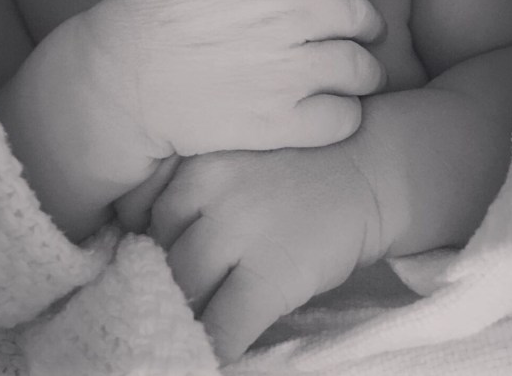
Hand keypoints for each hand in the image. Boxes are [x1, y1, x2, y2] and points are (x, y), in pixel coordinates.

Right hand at [75, 0, 391, 156]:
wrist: (118, 86)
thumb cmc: (148, 15)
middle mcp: (275, 16)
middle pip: (354, 13)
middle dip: (369, 22)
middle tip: (366, 30)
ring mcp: (278, 72)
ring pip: (357, 67)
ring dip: (365, 70)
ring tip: (357, 73)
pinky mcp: (275, 122)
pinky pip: (341, 118)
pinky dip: (347, 115)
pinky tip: (334, 109)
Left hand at [148, 137, 392, 363]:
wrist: (365, 172)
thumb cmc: (298, 170)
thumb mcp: (234, 160)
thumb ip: (193, 195)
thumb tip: (154, 254)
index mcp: (197, 165)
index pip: (147, 219)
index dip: (157, 246)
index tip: (166, 260)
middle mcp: (209, 193)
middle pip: (162, 259)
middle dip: (170, 282)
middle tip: (185, 295)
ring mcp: (239, 233)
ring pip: (185, 294)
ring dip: (189, 315)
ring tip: (198, 322)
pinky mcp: (270, 276)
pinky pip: (222, 328)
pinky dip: (215, 347)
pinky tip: (218, 351)